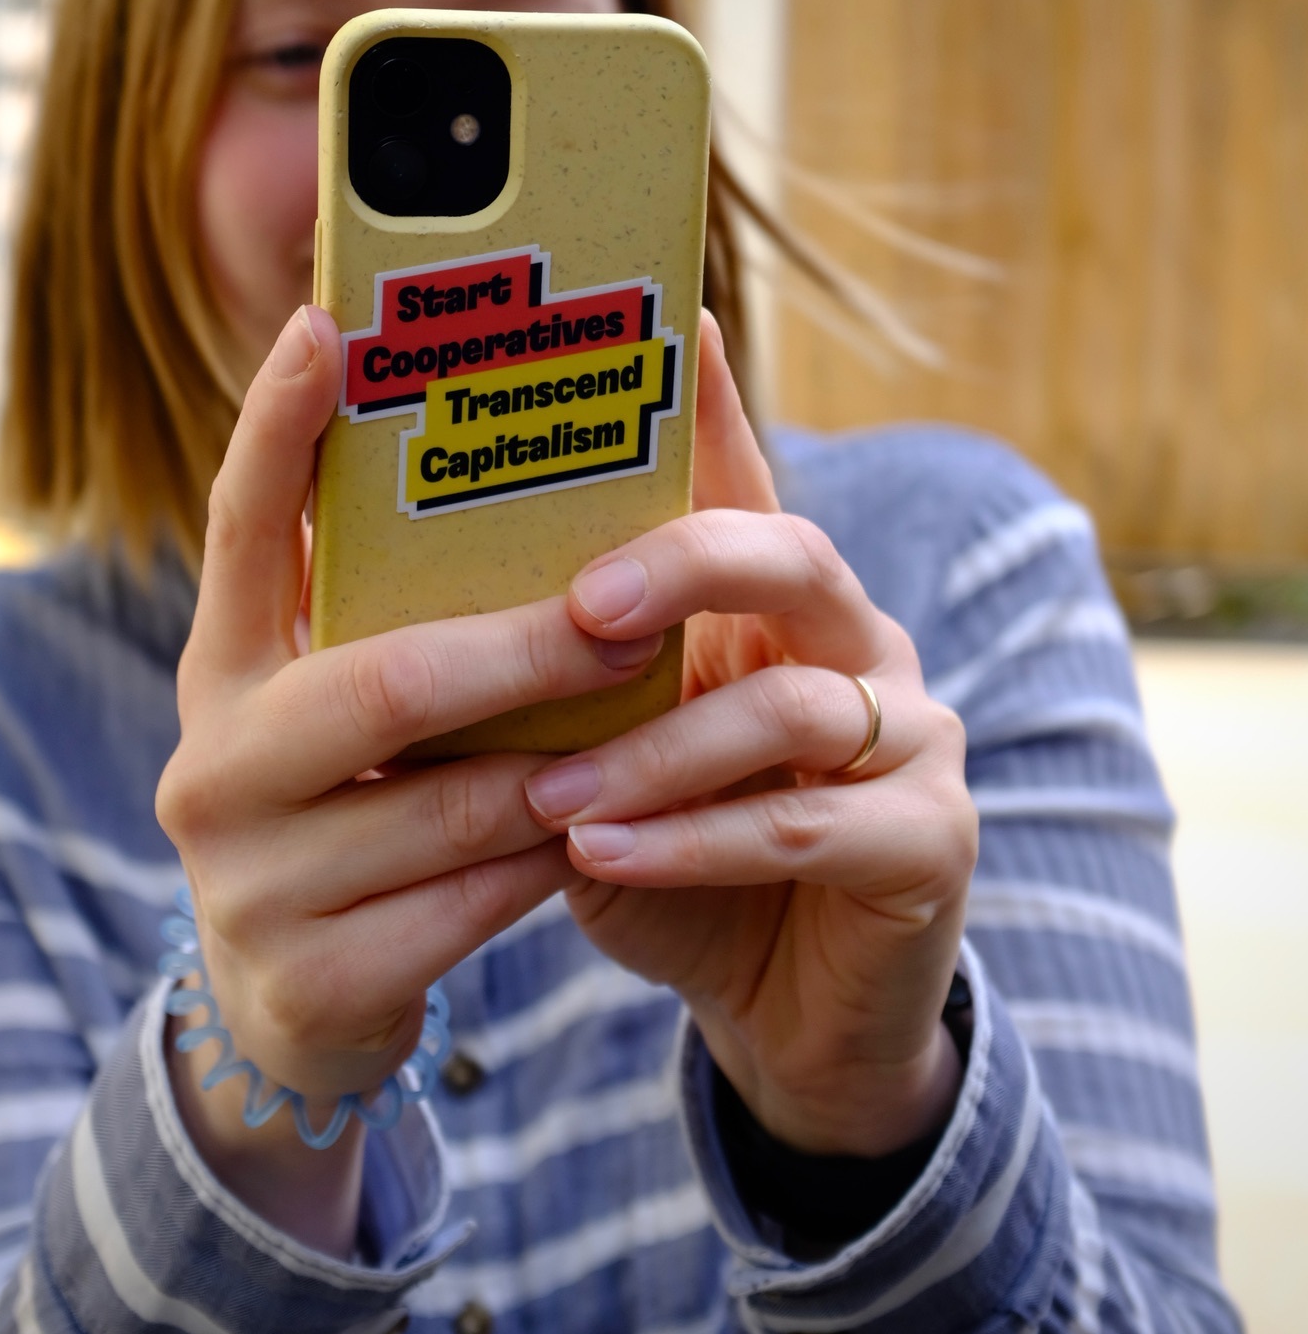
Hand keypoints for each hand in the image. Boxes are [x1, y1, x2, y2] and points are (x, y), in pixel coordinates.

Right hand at [154, 303, 664, 1247]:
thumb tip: (497, 438)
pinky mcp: (311, 980)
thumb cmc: (349, 805)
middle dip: (528, 651)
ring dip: (568, 763)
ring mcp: (249, 881)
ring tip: (652, 713)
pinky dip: (557, 859)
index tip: (326, 322)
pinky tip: (608, 826)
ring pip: (456, 803)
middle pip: (389, 682)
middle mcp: (211, 763)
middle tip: (630, 616)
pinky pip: (476, 903)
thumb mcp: (336, 702)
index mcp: (218, 668)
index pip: (238, 524)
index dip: (277, 425)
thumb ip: (389, 605)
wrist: (288, 1010)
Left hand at [523, 313, 977, 1157]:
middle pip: (789, 551)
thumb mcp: (597, 751)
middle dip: (681, 564)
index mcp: (771, 601)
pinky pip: (814, 827)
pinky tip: (599, 854)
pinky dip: (697, 840)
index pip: (737, 476)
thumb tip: (398, 600)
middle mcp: (853, 640)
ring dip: (658, 751)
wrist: (783, 1014)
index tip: (666, 319)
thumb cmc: (672, 853)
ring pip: (792, 706)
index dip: (706, 400)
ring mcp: (913, 735)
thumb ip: (549, 672)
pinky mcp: (935, 842)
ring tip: (548, 791)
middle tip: (580, 605)